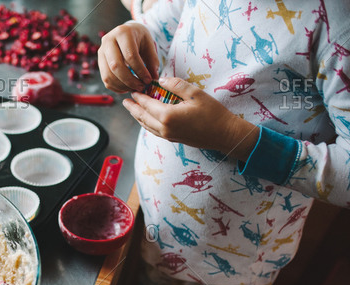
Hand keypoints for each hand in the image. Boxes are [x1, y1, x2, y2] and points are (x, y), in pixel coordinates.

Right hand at [98, 22, 159, 92]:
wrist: (126, 33)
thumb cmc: (139, 38)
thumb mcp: (149, 44)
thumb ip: (152, 61)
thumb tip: (153, 78)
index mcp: (122, 32)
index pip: (130, 56)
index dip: (140, 71)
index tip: (149, 80)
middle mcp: (108, 40)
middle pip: (116, 66)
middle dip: (130, 80)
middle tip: (141, 87)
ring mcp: (101, 52)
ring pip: (108, 75)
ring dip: (123, 86)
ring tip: (135, 88)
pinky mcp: (99, 62)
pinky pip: (105, 80)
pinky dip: (117, 87)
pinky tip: (127, 88)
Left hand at [123, 77, 259, 160]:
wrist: (224, 134)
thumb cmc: (213, 113)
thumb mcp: (195, 93)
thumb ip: (176, 85)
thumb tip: (160, 80)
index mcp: (168, 116)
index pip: (147, 104)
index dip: (139, 97)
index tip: (133, 90)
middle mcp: (164, 128)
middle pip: (142, 117)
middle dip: (133, 108)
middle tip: (125, 101)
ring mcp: (168, 136)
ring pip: (146, 126)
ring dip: (138, 117)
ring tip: (132, 109)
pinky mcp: (173, 139)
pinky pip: (153, 131)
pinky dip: (147, 123)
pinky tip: (147, 119)